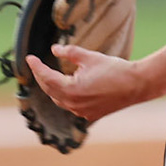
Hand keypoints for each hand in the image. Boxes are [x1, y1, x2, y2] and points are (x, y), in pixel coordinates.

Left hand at [25, 43, 157, 123]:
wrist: (137, 85)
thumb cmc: (114, 69)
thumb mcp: (89, 57)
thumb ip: (69, 53)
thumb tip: (54, 50)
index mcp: (71, 89)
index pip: (46, 77)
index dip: (36, 67)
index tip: (29, 58)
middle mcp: (74, 104)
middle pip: (50, 90)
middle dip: (42, 77)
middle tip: (36, 65)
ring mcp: (82, 112)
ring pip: (59, 100)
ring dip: (53, 88)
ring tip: (48, 76)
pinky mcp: (91, 115)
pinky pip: (72, 106)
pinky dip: (66, 97)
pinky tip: (67, 89)